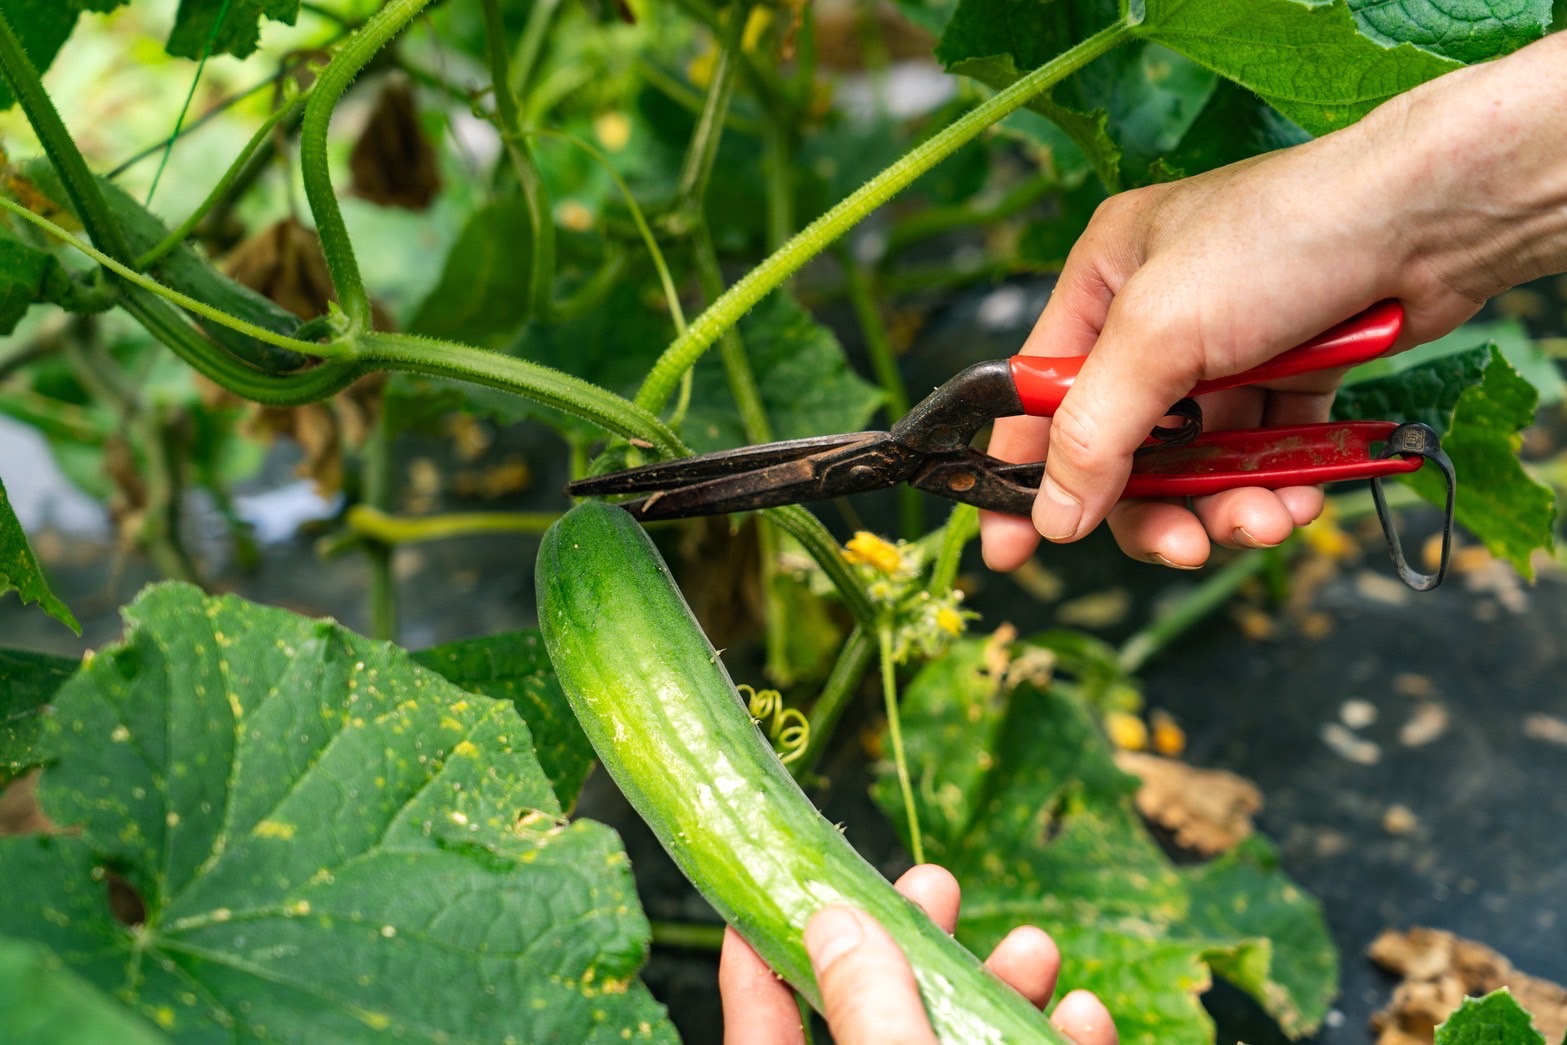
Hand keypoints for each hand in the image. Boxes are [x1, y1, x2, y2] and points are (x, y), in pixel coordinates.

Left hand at [718, 864, 1115, 1043]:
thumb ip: (868, 1012)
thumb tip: (834, 921)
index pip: (763, 1030)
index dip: (763, 949)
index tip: (775, 872)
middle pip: (874, 1017)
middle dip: (912, 944)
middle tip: (939, 883)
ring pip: (962, 1041)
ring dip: (1003, 988)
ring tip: (1035, 948)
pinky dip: (1060, 1043)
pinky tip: (1087, 1017)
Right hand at [980, 33, 1566, 572]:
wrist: (1432, 217)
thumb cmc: (1280, 239)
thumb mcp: (1158, 333)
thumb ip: (1094, 432)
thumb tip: (1051, 518)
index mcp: (1103, 280)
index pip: (1041, 394)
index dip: (1024, 473)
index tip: (1011, 549)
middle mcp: (1158, 316)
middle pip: (1124, 445)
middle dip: (1156, 505)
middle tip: (1183, 548)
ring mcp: (1227, 345)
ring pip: (1199, 458)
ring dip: (1226, 503)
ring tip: (1265, 524)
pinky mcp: (1293, 368)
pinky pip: (1264, 448)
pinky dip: (1279, 481)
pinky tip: (1301, 498)